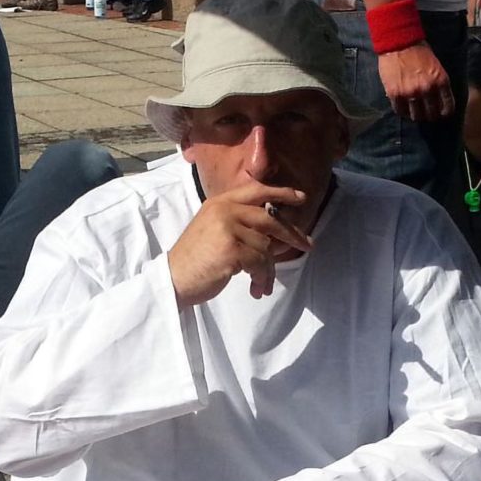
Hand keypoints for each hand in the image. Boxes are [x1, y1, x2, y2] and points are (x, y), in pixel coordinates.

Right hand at [167, 182, 311, 309]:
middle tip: (307, 245)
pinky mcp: (231, 249)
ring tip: (263, 284)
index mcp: (220, 203)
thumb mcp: (215, 232)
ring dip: (268, 270)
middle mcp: (224, 210)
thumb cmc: (196, 261)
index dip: (281, 193)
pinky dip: (262, 278)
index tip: (301, 198)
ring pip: (266, 247)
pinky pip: (260, 263)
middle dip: (291, 234)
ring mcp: (227, 228)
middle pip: (270, 218)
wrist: (173, 278)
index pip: (256, 191)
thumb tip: (279, 236)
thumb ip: (242, 227)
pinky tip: (257, 289)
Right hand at [377, 42, 454, 122]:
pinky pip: (400, 111)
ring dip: (416, 115)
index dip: (445, 113)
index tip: (441, 114)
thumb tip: (438, 100)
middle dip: (430, 116)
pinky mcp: (395, 94)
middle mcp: (426, 90)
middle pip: (431, 114)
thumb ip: (438, 83)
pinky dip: (402, 111)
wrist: (399, 41)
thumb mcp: (436, 65)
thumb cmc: (419, 50)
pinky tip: (403, 107)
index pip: (447, 107)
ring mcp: (410, 93)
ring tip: (414, 111)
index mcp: (440, 81)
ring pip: (415, 116)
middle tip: (427, 113)